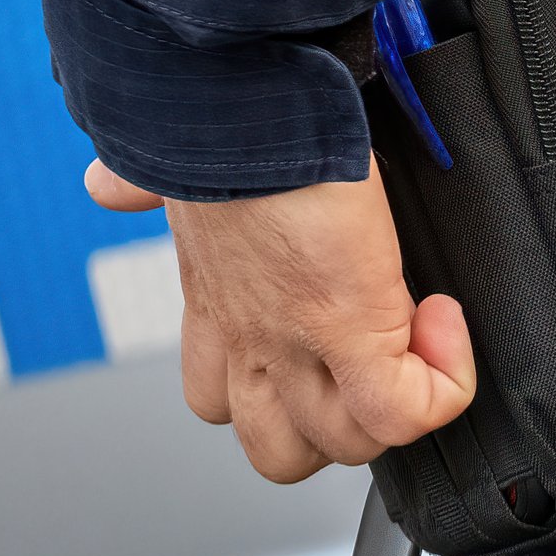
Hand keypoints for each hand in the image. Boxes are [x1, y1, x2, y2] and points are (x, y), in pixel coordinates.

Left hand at [88, 157, 474, 482]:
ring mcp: (298, 344)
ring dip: (402, 399)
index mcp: (212, 311)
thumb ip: (144, 182)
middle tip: (381, 349)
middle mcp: (249, 343)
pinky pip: (408, 410)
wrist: (242, 102)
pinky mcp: (351, 328)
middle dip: (342, 419)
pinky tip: (444, 321)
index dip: (284, 388)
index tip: (330, 323)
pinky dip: (443, 380)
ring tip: (423, 329)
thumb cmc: (219, 127)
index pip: (224, 405)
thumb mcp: (172, 171)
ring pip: (351, 444)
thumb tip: (112, 183)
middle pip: (285, 454)